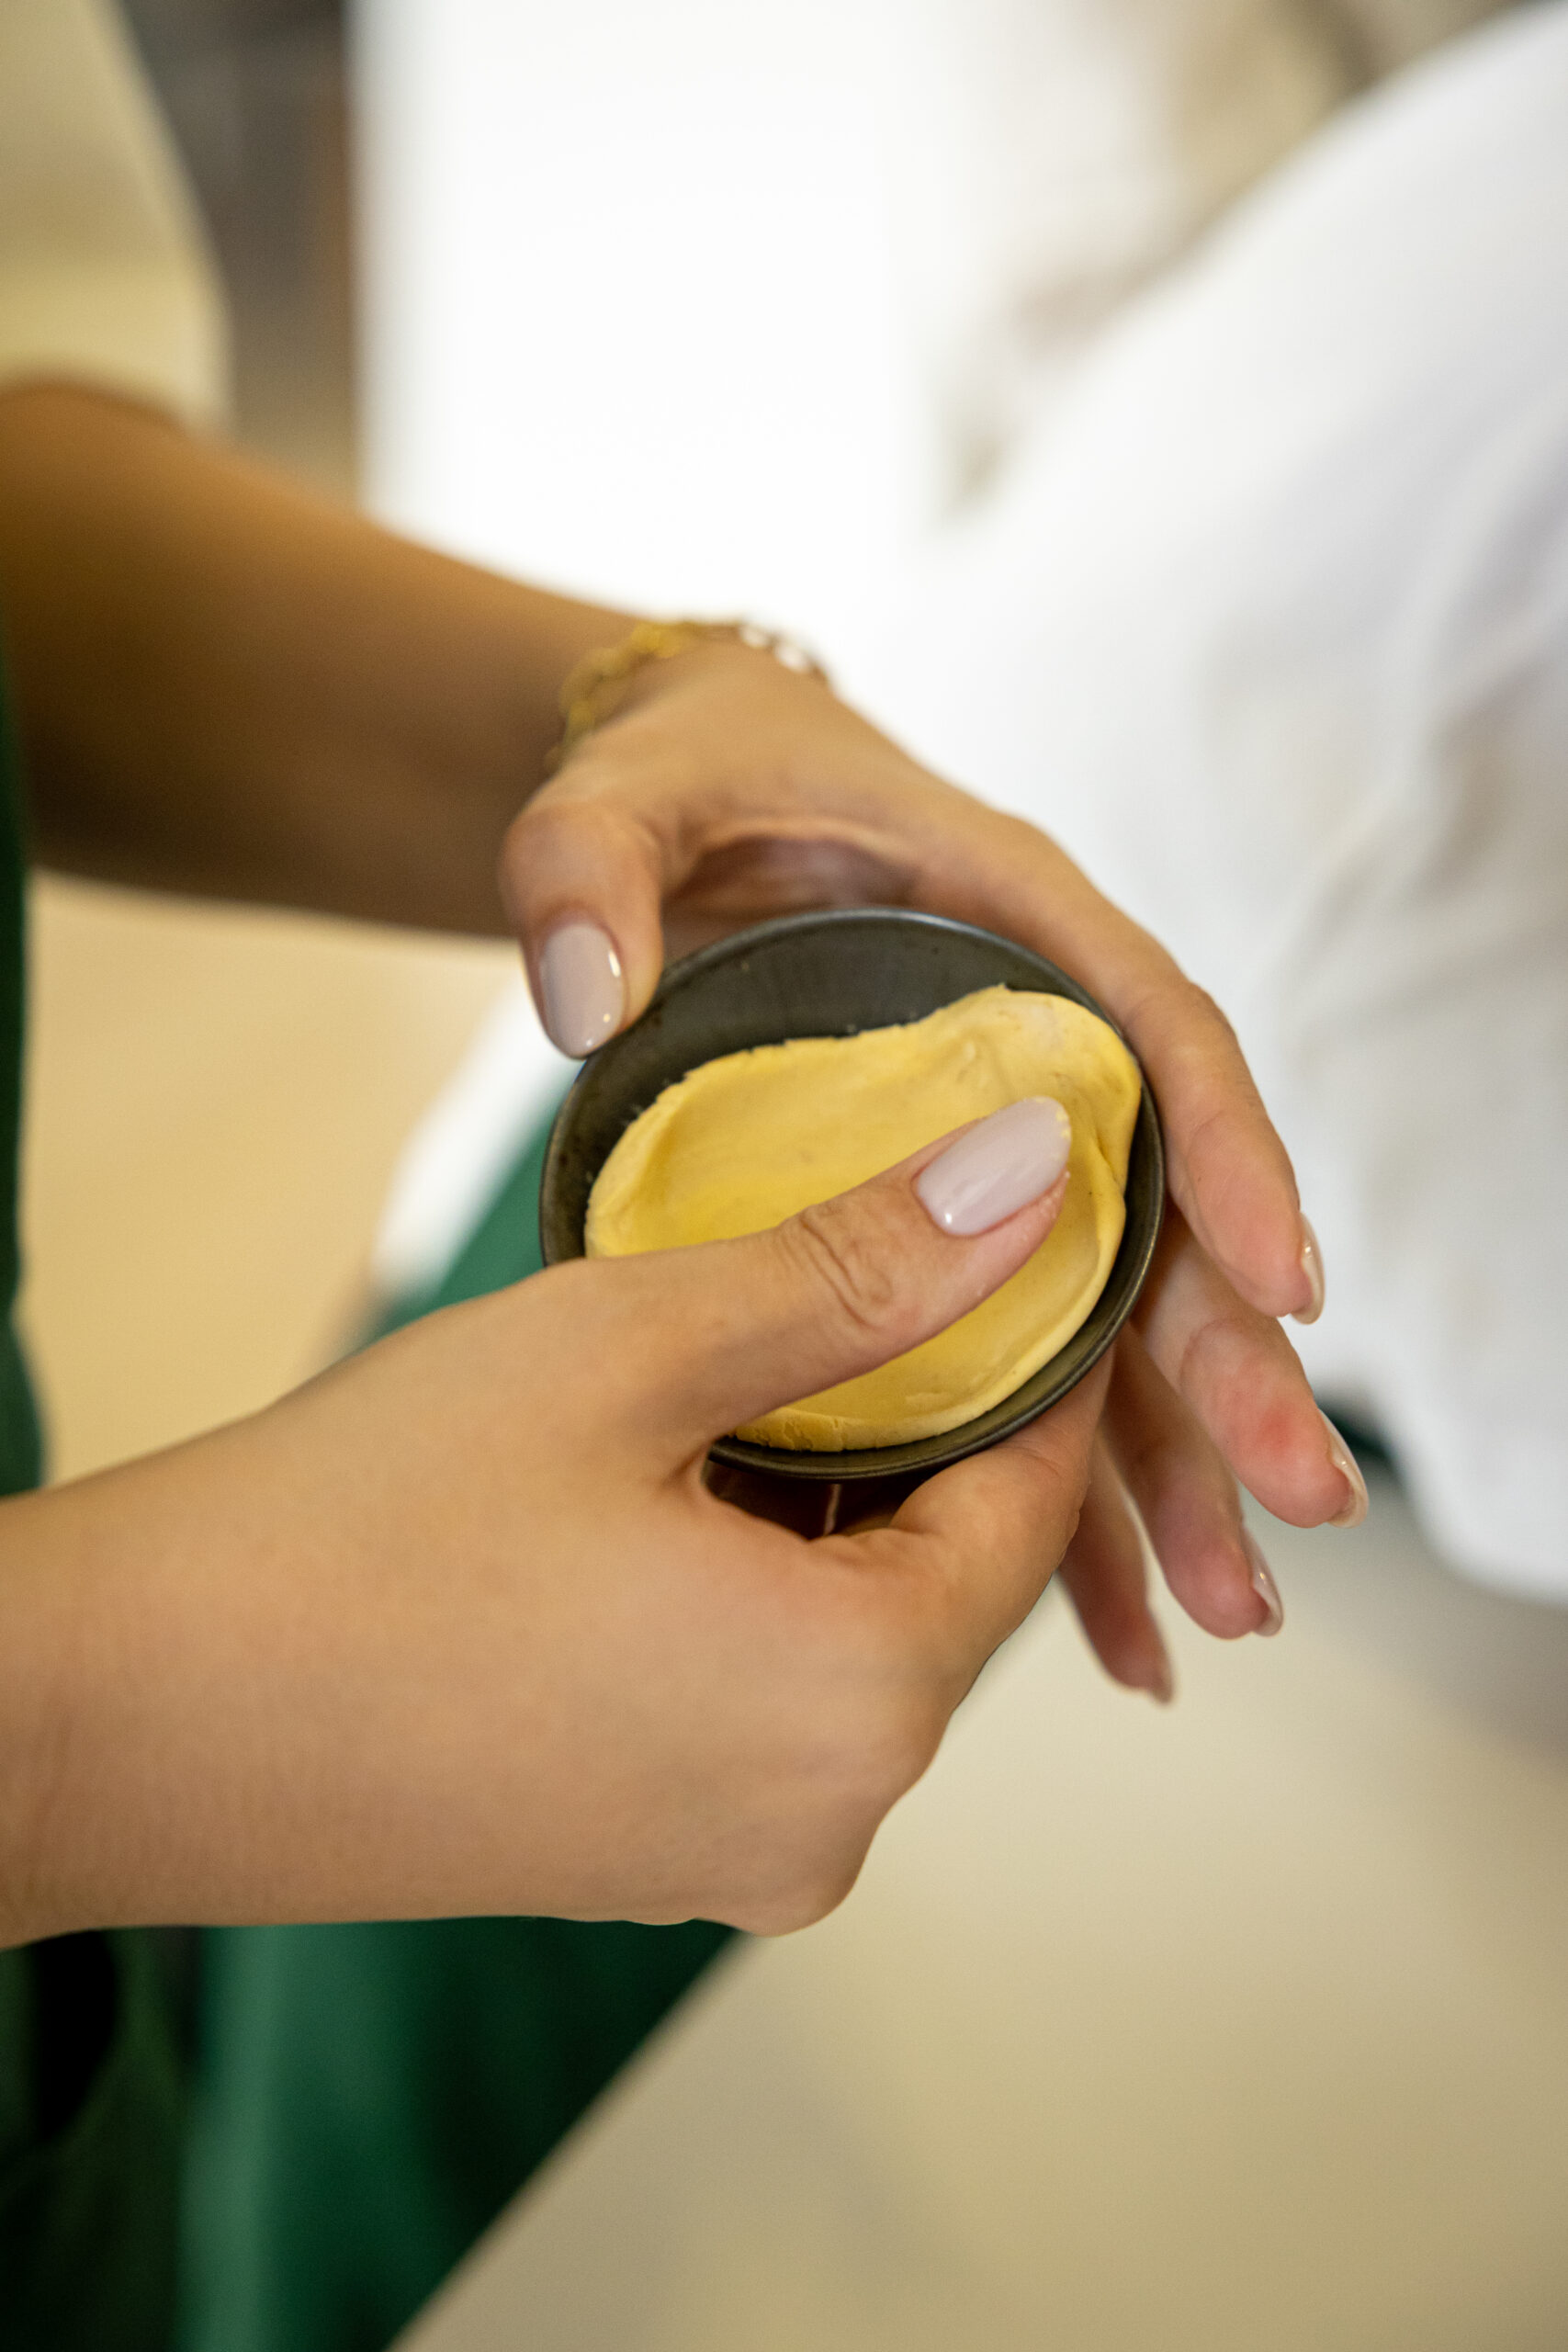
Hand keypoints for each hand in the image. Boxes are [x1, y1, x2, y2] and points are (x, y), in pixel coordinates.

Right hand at [1, 1106, 1096, 1944]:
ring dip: (837, 1497)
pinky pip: (770, 1700)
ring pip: (858, 1635)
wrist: (118, 1717)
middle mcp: (827, 1822)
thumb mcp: (628, 1350)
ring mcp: (733, 1862)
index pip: (1033, 1497)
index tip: (1010, 1236)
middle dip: (929, 1416)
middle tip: (869, 1265)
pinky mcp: (647, 1861)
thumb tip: (1022, 1181)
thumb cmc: (352, 1532)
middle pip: (953, 1574)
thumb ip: (855, 1269)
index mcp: (857, 1704)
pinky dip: (761, 1584)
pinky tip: (679, 1485)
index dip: (1034, 1348)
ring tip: (759, 1359)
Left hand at [500, 644, 1367, 1693]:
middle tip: (1297, 1503)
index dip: (1220, 1149)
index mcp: (1007, 916)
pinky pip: (1032, 1367)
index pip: (1150, 1026)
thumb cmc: (674, 786)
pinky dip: (1064, 1489)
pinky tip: (1102, 1611)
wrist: (670, 813)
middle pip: (1163, 1213)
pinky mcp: (953, 1231)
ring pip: (1115, 1321)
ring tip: (1220, 1612)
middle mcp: (1038, 1045)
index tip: (1275, 1275)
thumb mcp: (615, 803)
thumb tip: (584, 998)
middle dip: (1228, 1363)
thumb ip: (588, 876)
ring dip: (1169, 1465)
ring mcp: (1005, 1150)